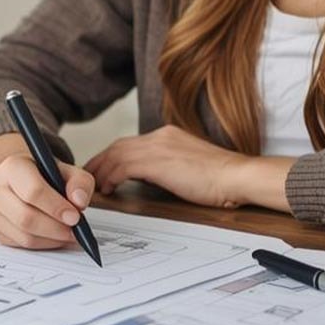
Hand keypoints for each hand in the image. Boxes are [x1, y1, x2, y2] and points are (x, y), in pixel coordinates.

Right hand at [0, 152, 96, 251]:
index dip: (56, 207)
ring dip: (51, 239)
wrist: (24, 180)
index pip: (32, 191)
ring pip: (23, 235)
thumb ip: (79, 182)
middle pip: (25, 217)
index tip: (75, 217)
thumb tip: (78, 201)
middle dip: (55, 228)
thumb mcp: (67, 171)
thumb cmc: (45, 175)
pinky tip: (54, 236)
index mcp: (13, 167)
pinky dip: (43, 244)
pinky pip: (20, 244)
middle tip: (74, 230)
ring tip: (68, 234)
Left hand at [86, 125, 251, 207]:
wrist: (236, 177)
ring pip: (117, 154)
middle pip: (118, 145)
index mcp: (167, 135)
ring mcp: (159, 146)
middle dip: (100, 161)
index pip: (130, 143)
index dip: (112, 156)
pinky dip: (112, 177)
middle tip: (88, 177)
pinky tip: (109, 188)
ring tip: (93, 186)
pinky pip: (123, 167)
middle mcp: (160, 136)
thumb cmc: (219, 179)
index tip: (102, 169)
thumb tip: (143, 176)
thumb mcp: (186, 166)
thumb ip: (164, 166)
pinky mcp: (158, 161)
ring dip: (102, 170)